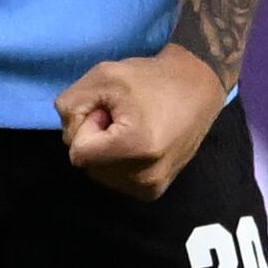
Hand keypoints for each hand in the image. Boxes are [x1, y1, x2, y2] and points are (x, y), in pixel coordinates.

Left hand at [57, 45, 226, 201]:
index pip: (78, 152)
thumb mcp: (102, 75)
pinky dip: (118, 162)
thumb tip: (71, 138)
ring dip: (106, 151)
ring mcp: (151, 187)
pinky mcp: (154, 191)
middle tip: (123, 117)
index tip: (112, 109)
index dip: (88, 125)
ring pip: (100, 174)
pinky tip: (138, 143)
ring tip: (133, 128)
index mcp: (134, 148)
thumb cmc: (150, 78)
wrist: (197, 87)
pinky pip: (116, 180)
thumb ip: (70, 105)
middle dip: (96, 140)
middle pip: (88, 166)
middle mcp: (145, 176)